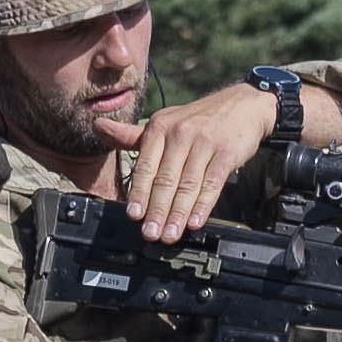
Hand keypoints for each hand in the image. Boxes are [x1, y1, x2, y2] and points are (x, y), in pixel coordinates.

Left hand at [123, 83, 284, 240]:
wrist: (244, 105)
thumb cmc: (200, 119)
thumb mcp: (164, 122)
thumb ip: (132, 135)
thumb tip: (98, 127)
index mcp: (160, 128)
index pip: (146, 166)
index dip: (139, 193)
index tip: (134, 215)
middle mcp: (180, 133)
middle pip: (165, 180)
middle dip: (157, 211)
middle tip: (150, 233)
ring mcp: (204, 143)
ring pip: (187, 185)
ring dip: (177, 214)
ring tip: (170, 235)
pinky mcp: (226, 152)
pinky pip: (212, 183)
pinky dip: (203, 205)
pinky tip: (195, 222)